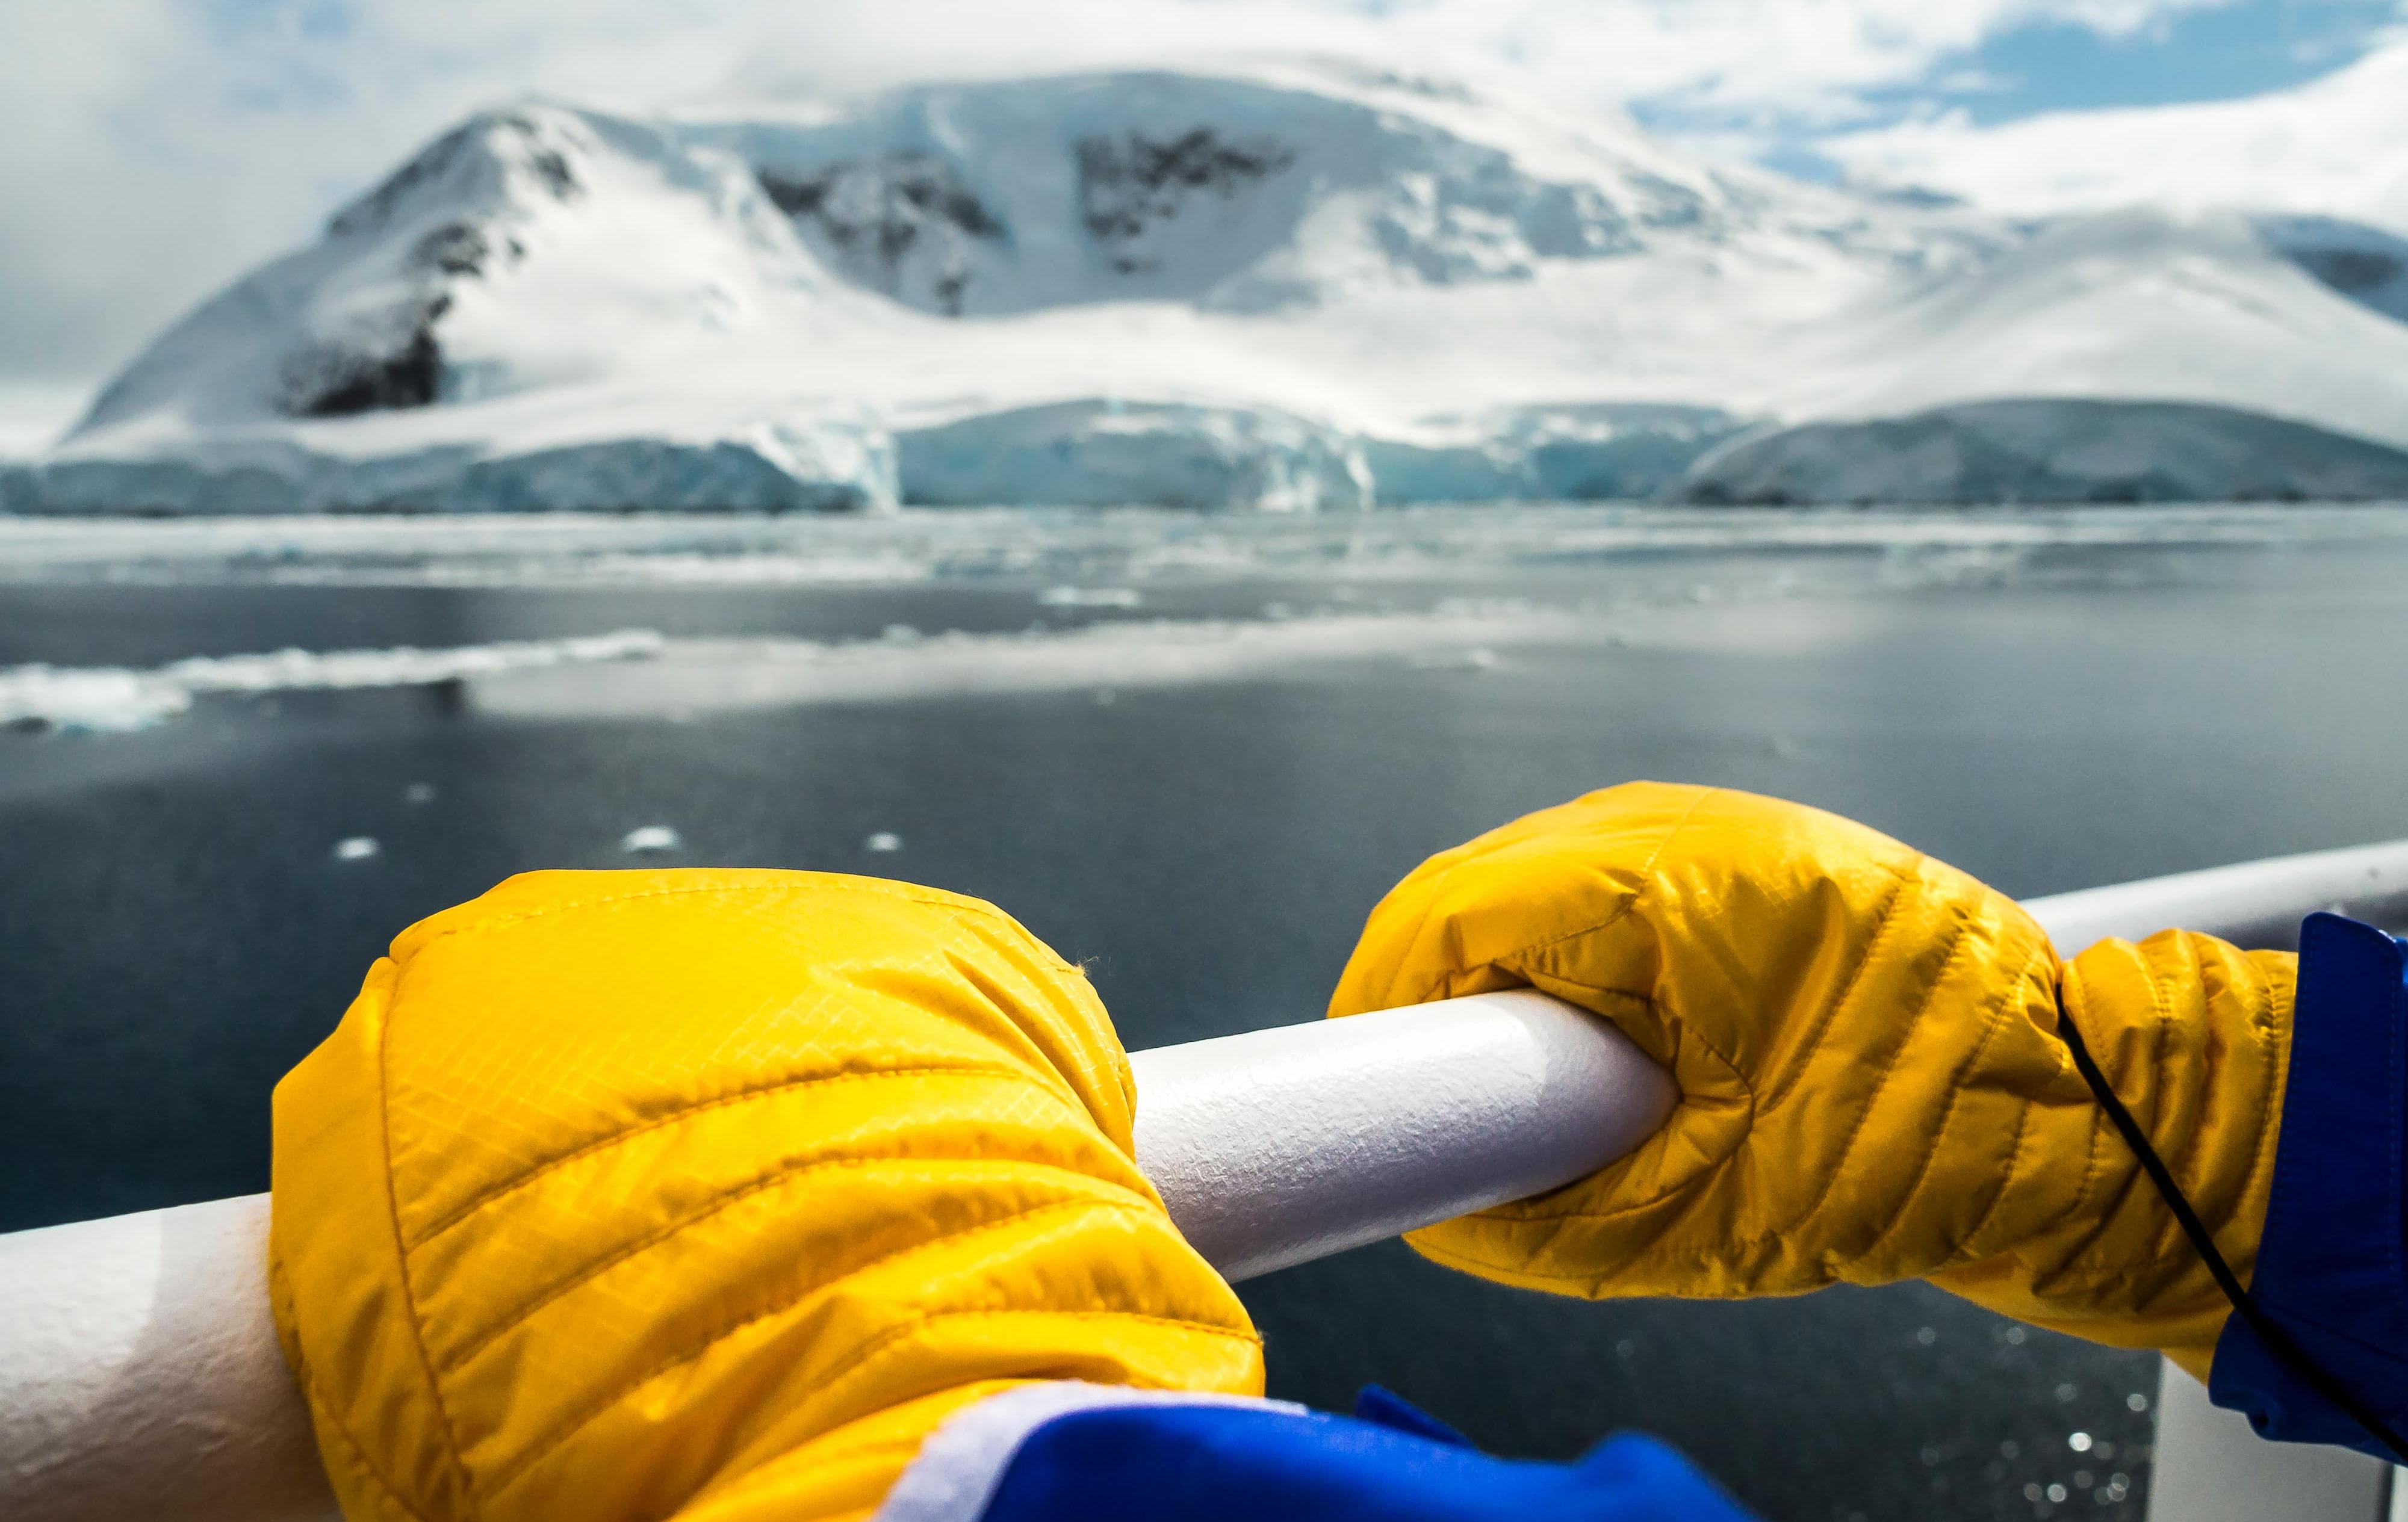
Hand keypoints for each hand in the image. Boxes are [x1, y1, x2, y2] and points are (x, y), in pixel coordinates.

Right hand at [1330, 782, 2289, 1372]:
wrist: (2073, 1100)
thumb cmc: (1925, 1139)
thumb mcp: (1714, 1212)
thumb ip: (1547, 1216)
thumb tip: (1438, 1209)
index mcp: (1667, 889)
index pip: (1448, 915)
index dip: (1379, 1004)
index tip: (1348, 1083)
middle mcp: (1677, 827)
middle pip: (1473, 886)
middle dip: (1430, 995)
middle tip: (1428, 1108)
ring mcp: (1707, 826)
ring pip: (1525, 878)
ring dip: (1494, 973)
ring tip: (1516, 1082)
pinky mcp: (1730, 851)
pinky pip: (1591, 884)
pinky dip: (1559, 953)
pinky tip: (1586, 1033)